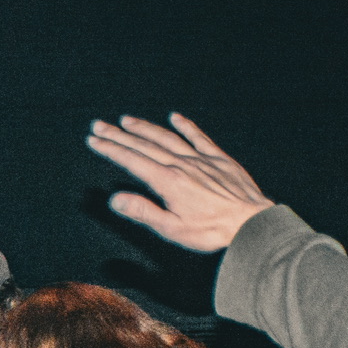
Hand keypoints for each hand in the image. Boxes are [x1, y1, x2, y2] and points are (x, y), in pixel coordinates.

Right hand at [87, 113, 273, 251]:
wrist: (252, 223)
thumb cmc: (212, 230)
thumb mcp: (172, 228)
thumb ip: (142, 211)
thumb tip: (115, 198)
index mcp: (168, 181)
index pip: (132, 161)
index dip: (110, 149)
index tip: (94, 140)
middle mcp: (182, 165)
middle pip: (144, 145)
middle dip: (119, 135)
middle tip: (99, 125)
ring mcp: (201, 160)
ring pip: (167, 138)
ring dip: (145, 128)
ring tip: (126, 120)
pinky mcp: (219, 160)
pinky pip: (199, 138)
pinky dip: (185, 126)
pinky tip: (175, 117)